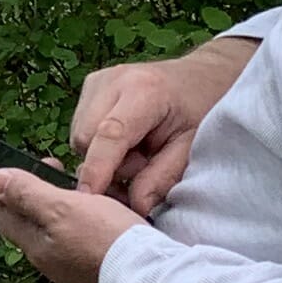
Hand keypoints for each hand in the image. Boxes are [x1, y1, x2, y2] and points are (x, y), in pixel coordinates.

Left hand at [0, 169, 144, 282]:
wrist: (149, 277)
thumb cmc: (106, 240)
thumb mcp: (61, 208)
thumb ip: (27, 194)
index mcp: (34, 244)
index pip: (3, 212)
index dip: (2, 185)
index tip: (14, 163)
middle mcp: (49, 258)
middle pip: (29, 219)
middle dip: (34, 190)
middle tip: (52, 166)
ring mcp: (72, 264)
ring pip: (56, 226)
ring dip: (61, 201)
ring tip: (79, 183)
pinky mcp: (95, 265)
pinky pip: (80, 235)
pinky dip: (83, 216)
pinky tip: (99, 207)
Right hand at [69, 32, 260, 213]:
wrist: (202, 75)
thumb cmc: (202, 110)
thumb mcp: (191, 147)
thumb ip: (163, 177)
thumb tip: (135, 206)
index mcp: (144, 91)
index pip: (109, 134)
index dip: (97, 168)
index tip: (89, 198)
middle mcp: (113, 80)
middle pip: (86, 138)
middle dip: (106, 164)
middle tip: (142, 165)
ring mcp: (98, 80)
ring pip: (79, 135)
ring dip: (101, 154)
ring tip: (137, 150)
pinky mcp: (91, 84)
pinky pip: (81, 126)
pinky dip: (98, 143)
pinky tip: (126, 139)